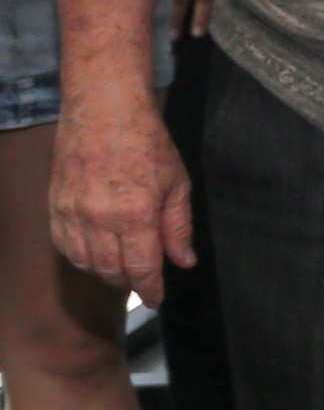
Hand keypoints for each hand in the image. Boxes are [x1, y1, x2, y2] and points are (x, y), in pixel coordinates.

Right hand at [50, 101, 194, 302]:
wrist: (104, 111)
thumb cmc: (147, 142)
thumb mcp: (177, 183)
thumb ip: (178, 227)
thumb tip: (184, 261)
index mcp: (135, 215)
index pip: (141, 269)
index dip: (150, 289)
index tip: (156, 299)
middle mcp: (99, 220)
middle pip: (111, 271)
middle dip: (128, 283)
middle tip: (141, 282)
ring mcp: (72, 214)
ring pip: (85, 263)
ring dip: (104, 273)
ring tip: (120, 269)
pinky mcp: (55, 206)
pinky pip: (64, 245)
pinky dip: (80, 256)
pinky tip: (94, 253)